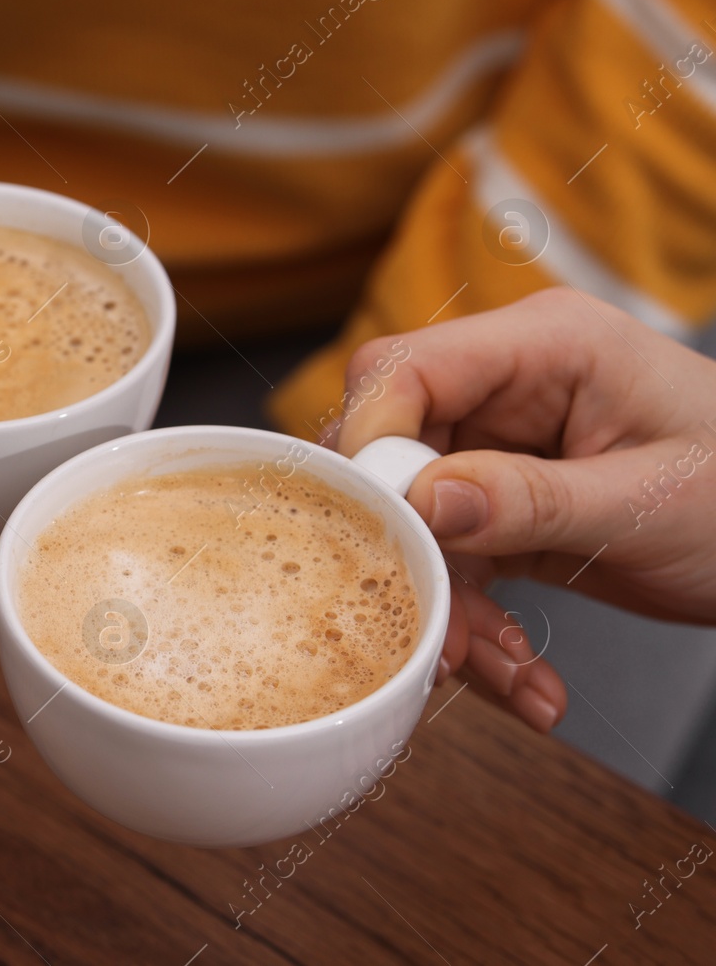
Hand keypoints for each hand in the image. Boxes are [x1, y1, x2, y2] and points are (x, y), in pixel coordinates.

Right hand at [335, 287, 715, 731]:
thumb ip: (530, 498)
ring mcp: (499, 447)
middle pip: (392, 450)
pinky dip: (476, 623)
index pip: (406, 370)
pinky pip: (454, 562)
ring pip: (415, 523)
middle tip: (436, 627)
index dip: (371, 443)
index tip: (380, 530)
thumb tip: (424, 502)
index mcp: (546, 346)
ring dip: (448, 606)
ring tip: (500, 672)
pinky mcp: (501, 506)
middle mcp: (508, 388)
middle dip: (408, 548)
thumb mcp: (649, 503)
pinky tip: (522, 674)